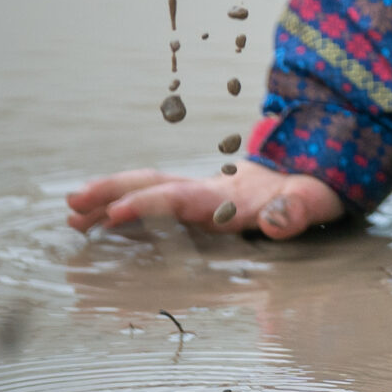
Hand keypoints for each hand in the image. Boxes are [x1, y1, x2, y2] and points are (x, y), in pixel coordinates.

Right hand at [66, 161, 344, 240]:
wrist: (320, 170)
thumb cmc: (315, 192)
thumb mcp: (315, 201)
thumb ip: (298, 210)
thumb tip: (277, 221)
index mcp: (229, 196)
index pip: (179, 199)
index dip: (147, 205)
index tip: (112, 215)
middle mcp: (208, 191)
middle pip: (153, 185)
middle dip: (111, 192)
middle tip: (71, 204)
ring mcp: (203, 195)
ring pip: (148, 190)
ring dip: (110, 198)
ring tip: (71, 213)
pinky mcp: (202, 203)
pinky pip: (157, 202)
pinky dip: (126, 207)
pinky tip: (100, 220)